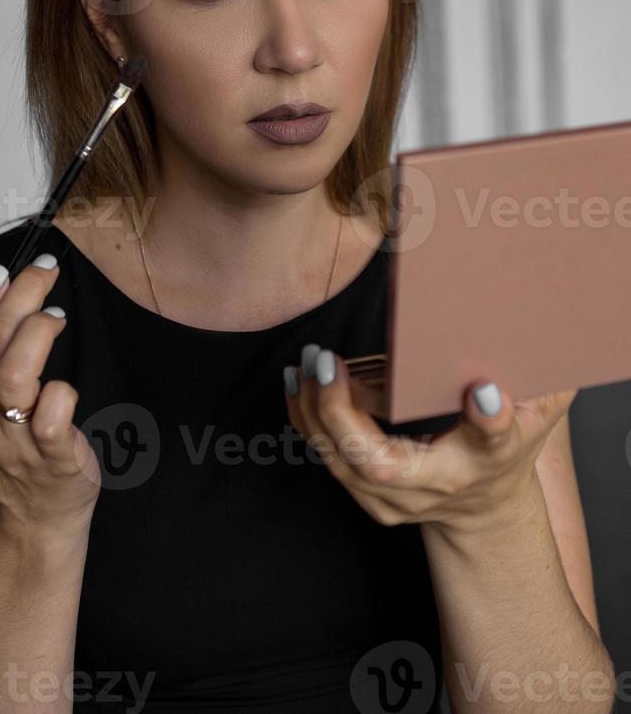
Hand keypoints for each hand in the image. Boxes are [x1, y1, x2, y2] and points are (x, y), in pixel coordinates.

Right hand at [0, 256, 100, 540]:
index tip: (8, 271)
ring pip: (12, 377)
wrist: (34, 520)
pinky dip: (60, 393)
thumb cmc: (18, 445)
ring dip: (36, 336)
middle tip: (46, 274)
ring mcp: (12, 440)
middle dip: (19, 298)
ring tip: (55, 320)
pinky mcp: (50, 458)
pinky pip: (49, 419)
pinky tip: (66, 386)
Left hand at [283, 344, 577, 534]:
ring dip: (314, 410)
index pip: (492, 442)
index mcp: (486, 459)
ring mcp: (396, 500)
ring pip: (341, 461)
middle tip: (326, 362)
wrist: (483, 511)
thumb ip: (541, 380)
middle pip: (379, 463)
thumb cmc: (508, 450)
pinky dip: (309, 419)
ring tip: (305, 364)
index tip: (485, 392)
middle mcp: (436, 487)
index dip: (489, 419)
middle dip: (342, 413)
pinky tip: (299, 382)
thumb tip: (535, 329)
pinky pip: (329, 457)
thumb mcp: (535, 412)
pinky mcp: (370, 496)